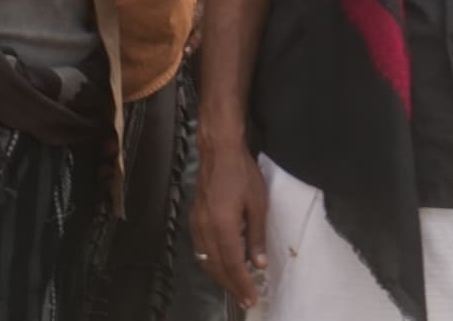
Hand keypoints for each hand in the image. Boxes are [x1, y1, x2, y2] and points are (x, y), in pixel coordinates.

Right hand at [191, 136, 269, 307]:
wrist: (218, 153)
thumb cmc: (243, 175)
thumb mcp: (258, 204)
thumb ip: (256, 236)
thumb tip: (259, 264)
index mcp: (223, 227)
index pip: (233, 264)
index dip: (242, 284)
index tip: (252, 299)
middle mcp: (205, 231)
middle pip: (217, 268)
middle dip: (232, 286)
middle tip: (245, 300)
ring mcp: (196, 227)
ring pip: (206, 262)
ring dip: (220, 277)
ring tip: (236, 287)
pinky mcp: (194, 222)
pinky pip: (201, 251)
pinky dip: (212, 264)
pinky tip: (222, 267)